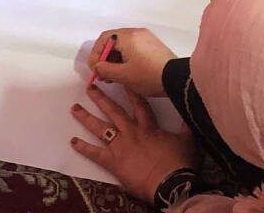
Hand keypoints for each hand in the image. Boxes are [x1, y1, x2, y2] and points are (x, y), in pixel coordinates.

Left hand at [70, 87, 195, 201]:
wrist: (170, 184)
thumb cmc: (179, 163)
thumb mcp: (186, 141)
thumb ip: (185, 127)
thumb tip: (190, 114)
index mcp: (148, 127)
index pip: (138, 104)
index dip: (130, 91)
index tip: (121, 80)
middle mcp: (131, 132)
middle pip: (113, 111)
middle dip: (101, 98)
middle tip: (90, 88)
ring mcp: (121, 146)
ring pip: (100, 128)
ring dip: (86, 117)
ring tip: (75, 108)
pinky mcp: (114, 162)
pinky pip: (95, 153)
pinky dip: (83, 147)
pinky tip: (73, 141)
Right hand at [85, 28, 174, 96]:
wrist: (176, 79)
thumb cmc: (148, 76)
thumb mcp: (122, 75)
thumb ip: (104, 69)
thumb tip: (97, 66)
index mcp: (127, 36)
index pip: (103, 39)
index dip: (95, 54)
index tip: (95, 69)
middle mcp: (137, 33)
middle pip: (113, 41)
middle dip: (105, 58)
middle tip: (103, 74)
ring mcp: (146, 38)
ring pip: (123, 46)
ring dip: (115, 60)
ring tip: (114, 76)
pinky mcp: (153, 46)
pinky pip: (134, 48)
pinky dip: (126, 58)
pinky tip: (126, 72)